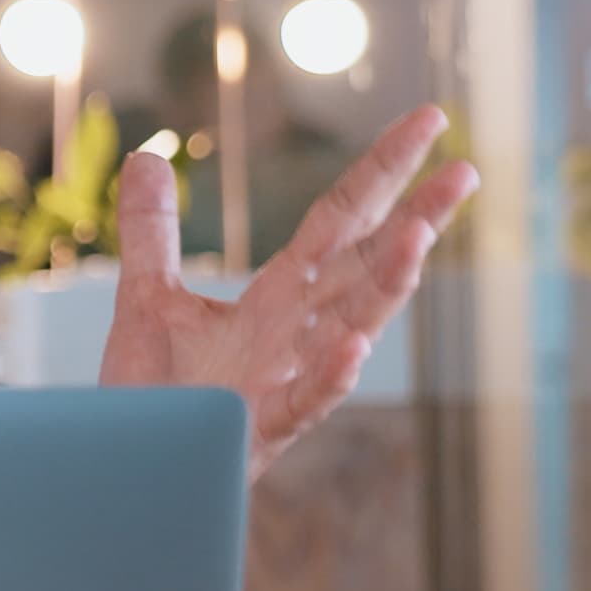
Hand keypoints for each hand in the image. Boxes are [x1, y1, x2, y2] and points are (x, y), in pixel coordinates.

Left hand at [101, 104, 477, 474]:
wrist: (124, 468)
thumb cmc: (150, 395)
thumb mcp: (147, 298)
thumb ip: (153, 231)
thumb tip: (147, 155)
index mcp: (277, 299)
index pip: (342, 221)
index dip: (384, 171)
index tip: (431, 122)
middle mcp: (294, 335)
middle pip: (365, 267)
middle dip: (415, 220)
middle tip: (466, 171)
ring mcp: (286, 382)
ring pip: (352, 328)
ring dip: (386, 286)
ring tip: (420, 237)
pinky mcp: (260, 429)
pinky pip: (305, 404)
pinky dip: (330, 378)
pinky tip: (354, 349)